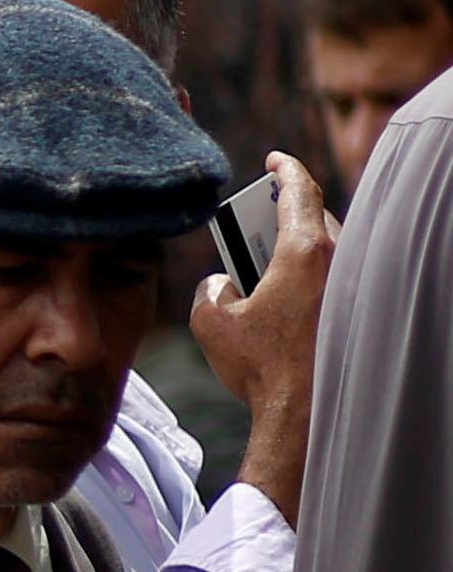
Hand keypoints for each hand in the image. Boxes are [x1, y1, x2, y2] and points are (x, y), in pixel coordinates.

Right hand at [191, 151, 335, 525]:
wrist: (305, 412)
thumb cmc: (262, 367)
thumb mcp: (212, 323)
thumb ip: (210, 289)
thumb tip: (221, 283)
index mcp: (305, 250)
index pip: (298, 190)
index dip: (284, 168)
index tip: (275, 159)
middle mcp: (341, 258)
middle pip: (314, 219)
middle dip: (283, 221)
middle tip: (253, 230)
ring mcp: (355, 282)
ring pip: (328, 249)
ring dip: (298, 254)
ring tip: (266, 277)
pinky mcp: (360, 306)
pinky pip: (338, 275)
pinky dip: (314, 278)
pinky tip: (291, 306)